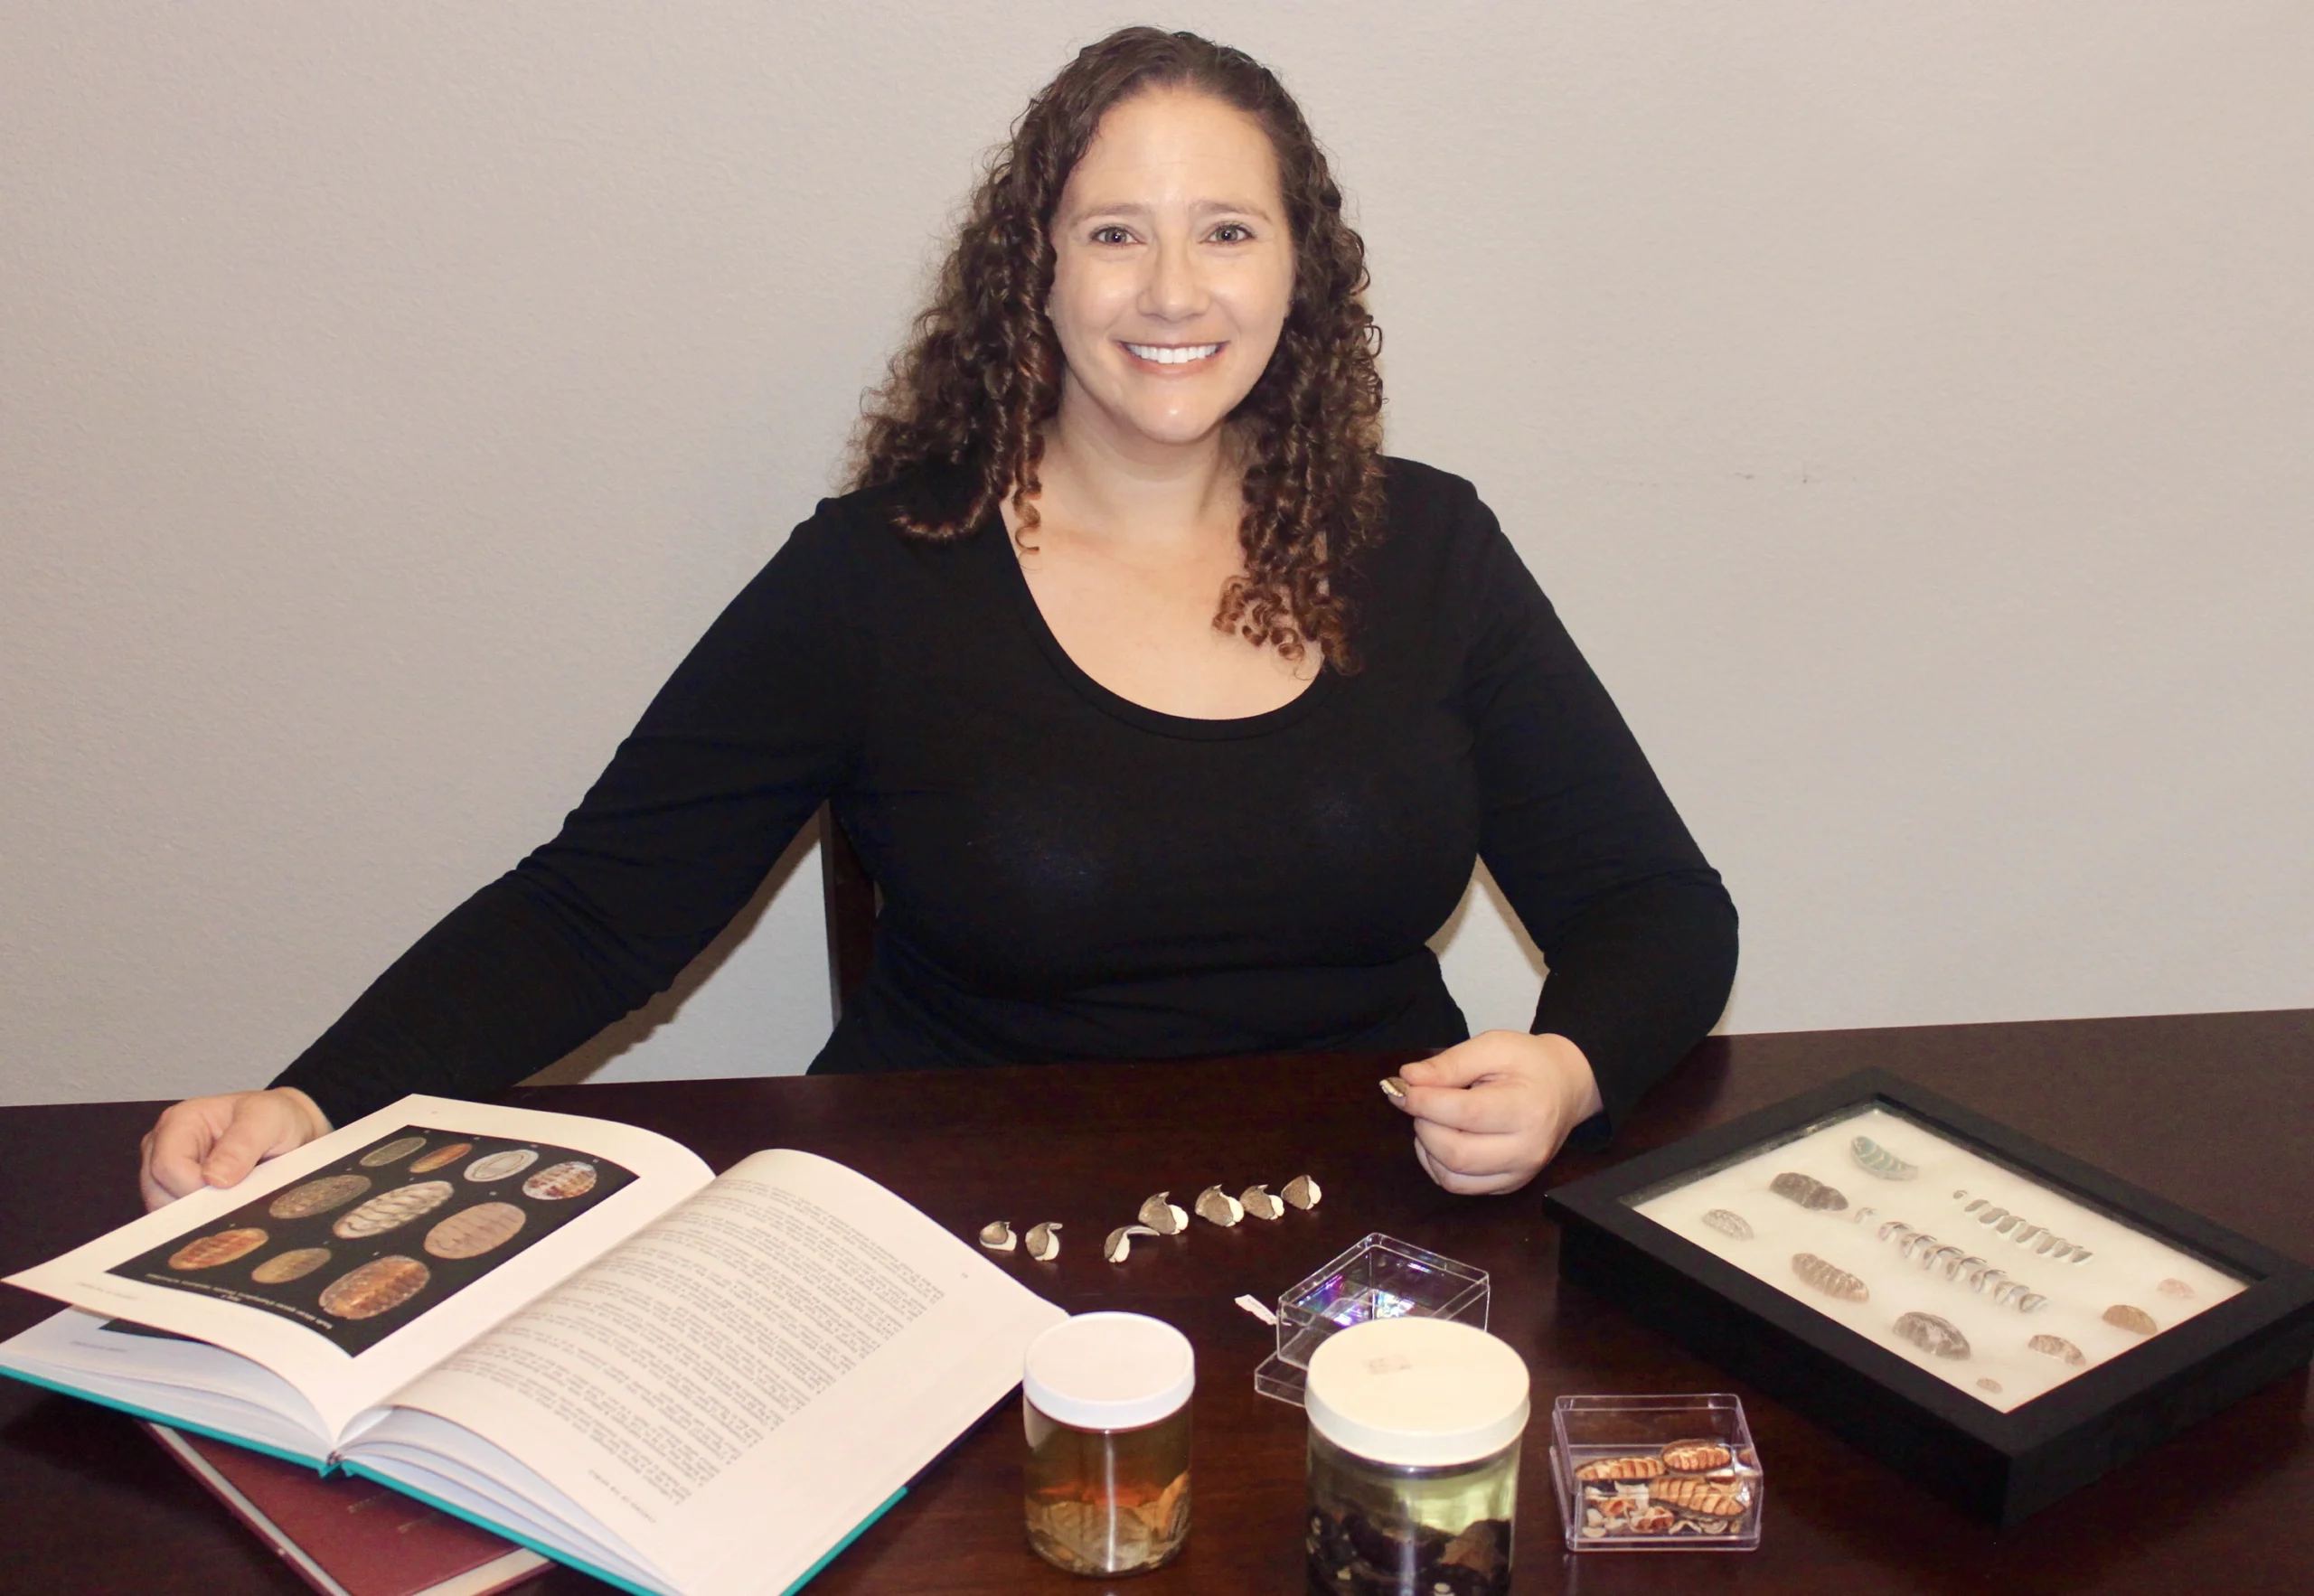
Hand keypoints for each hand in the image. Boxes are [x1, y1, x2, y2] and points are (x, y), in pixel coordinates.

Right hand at [139, 1088, 331, 1210]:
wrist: (288, 1127)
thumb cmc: (275, 1117)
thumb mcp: (269, 1120)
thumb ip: (242, 1145)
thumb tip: (213, 1179)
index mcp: (180, 1121)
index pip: (167, 1165)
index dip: (193, 1187)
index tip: (228, 1190)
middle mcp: (163, 1144)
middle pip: (157, 1190)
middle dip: (193, 1204)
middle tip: (233, 1201)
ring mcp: (166, 1168)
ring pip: (161, 1206)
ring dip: (195, 1214)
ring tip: (231, 1203)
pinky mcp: (174, 1188)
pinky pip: (172, 1214)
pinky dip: (196, 1219)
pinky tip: (222, 1213)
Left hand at [1386, 1031, 1604, 1195]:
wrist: (1567, 1087)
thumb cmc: (1529, 1063)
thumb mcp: (1493, 1046)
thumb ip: (1450, 1063)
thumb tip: (1408, 1079)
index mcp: (1527, 1109)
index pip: (1464, 1114)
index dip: (1424, 1101)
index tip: (1402, 1087)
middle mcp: (1527, 1149)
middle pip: (1455, 1153)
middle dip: (1423, 1125)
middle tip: (1420, 1101)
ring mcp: (1519, 1173)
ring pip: (1452, 1177)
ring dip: (1427, 1149)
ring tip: (1432, 1119)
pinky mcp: (1509, 1185)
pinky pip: (1460, 1186)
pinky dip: (1437, 1165)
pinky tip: (1440, 1139)